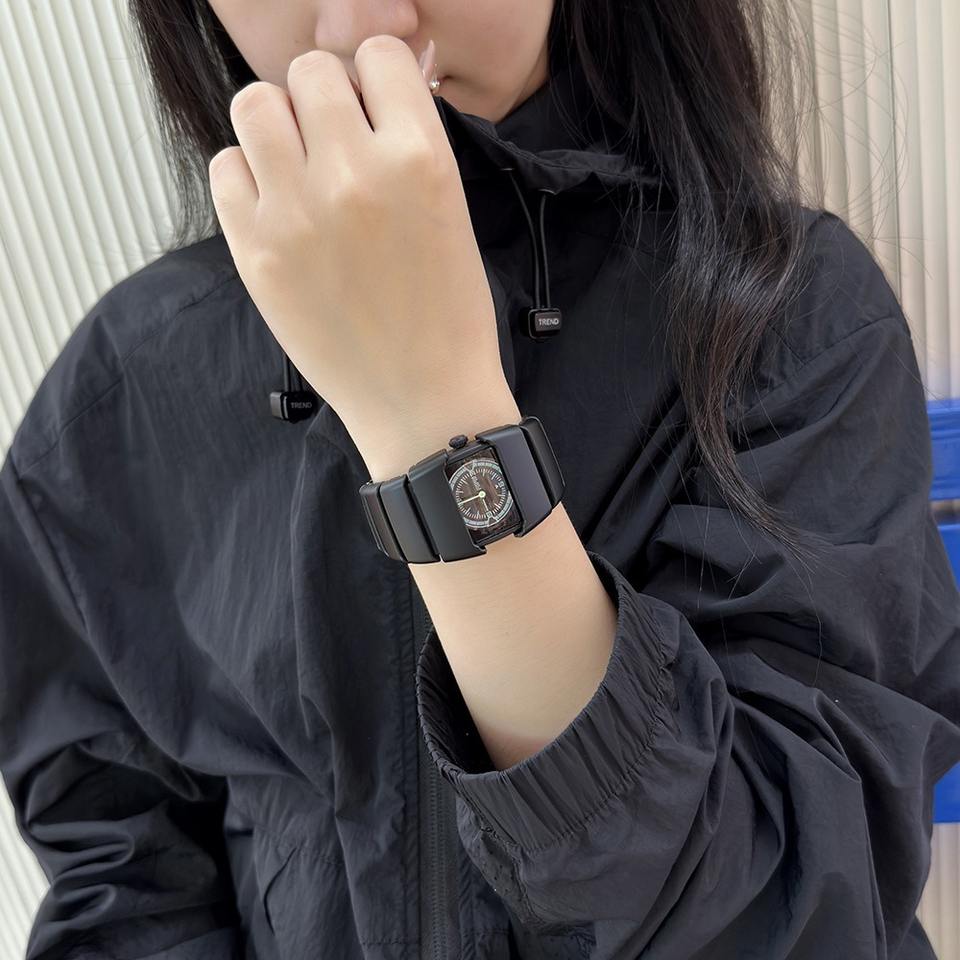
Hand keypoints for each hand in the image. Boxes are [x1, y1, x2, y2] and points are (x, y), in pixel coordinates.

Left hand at [208, 35, 507, 447]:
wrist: (421, 400)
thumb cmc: (448, 317)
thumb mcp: (453, 213)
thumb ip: (412, 145)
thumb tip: (378, 87)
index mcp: (419, 159)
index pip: (378, 56)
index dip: (376, 79)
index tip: (374, 108)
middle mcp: (354, 174)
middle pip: (310, 72)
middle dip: (323, 99)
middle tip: (333, 142)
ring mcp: (296, 212)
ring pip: (255, 104)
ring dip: (277, 124)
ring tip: (296, 166)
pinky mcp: (254, 251)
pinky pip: (225, 166)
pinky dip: (247, 175)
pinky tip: (276, 206)